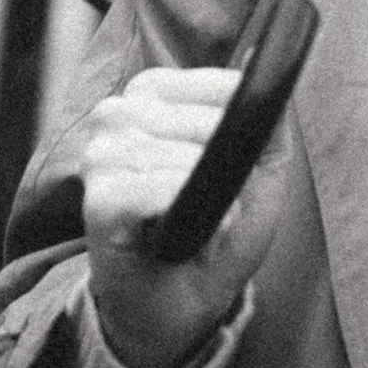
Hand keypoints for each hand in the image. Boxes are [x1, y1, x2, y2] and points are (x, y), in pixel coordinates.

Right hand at [82, 65, 288, 367]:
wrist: (186, 302)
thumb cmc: (219, 230)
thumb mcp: (261, 168)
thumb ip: (268, 116)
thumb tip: (263, 65)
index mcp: (152, 96)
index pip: (218, 83)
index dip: (243, 128)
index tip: (233, 165)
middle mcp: (118, 115)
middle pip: (201, 119)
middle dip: (224, 166)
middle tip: (212, 203)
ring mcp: (102, 156)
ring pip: (180, 154)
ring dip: (205, 194)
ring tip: (194, 220)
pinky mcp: (99, 199)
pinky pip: (159, 188)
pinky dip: (182, 210)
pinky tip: (179, 232)